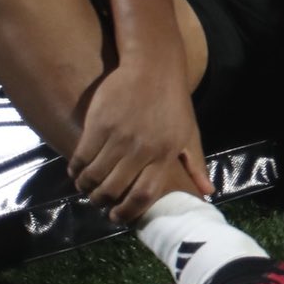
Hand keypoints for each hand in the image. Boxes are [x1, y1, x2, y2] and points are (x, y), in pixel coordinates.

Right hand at [68, 60, 212, 222]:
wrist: (153, 65)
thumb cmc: (173, 102)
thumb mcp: (189, 132)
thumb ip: (195, 164)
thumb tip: (208, 192)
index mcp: (166, 153)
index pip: (145, 194)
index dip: (129, 211)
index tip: (117, 217)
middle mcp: (142, 148)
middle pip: (114, 189)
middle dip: (101, 200)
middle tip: (97, 200)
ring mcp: (119, 135)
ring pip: (94, 175)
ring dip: (86, 186)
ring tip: (86, 186)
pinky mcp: (99, 123)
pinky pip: (81, 156)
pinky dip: (75, 169)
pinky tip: (77, 169)